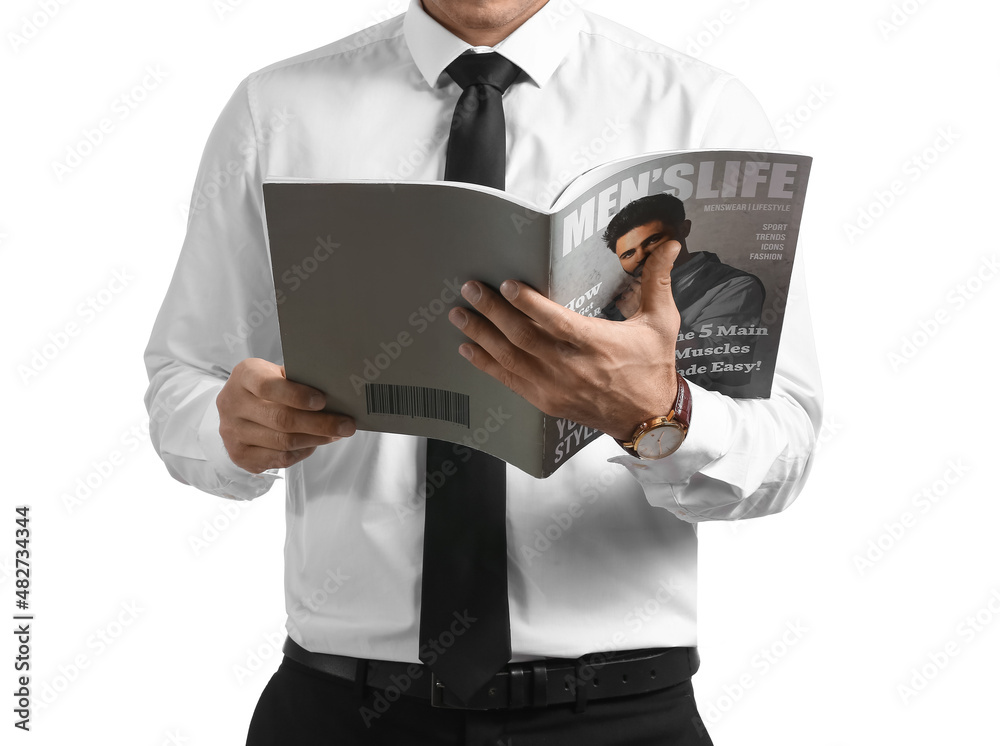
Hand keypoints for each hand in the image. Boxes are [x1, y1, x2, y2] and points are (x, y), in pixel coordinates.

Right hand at [216, 358, 354, 473]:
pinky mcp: (239, 455)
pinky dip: (303, 452)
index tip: (323, 401)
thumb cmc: (269, 386)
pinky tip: (315, 443)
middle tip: (347, 425)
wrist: (238, 408)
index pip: (268, 387)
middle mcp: (232, 404)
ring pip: (283, 442)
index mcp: (244, 376)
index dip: (297, 395)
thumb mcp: (278, 374)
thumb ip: (300, 380)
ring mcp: (232, 432)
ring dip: (316, 440)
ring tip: (337, 434)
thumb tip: (338, 394)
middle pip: (280, 419)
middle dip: (320, 424)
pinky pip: (279, 459)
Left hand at [450, 241, 682, 440]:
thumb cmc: (652, 367)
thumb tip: (671, 244)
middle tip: (470, 289)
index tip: (507, 285)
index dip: (529, 304)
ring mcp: (554, 387)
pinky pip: (509, 381)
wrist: (648, 419)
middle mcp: (571, 367)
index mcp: (597, 344)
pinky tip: (468, 349)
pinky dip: (486, 364)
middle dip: (492, 312)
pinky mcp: (545, 401)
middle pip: (523, 337)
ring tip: (460, 314)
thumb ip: (658, 281)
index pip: (556, 322)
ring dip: (482, 335)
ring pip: (510, 358)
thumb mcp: (661, 323)